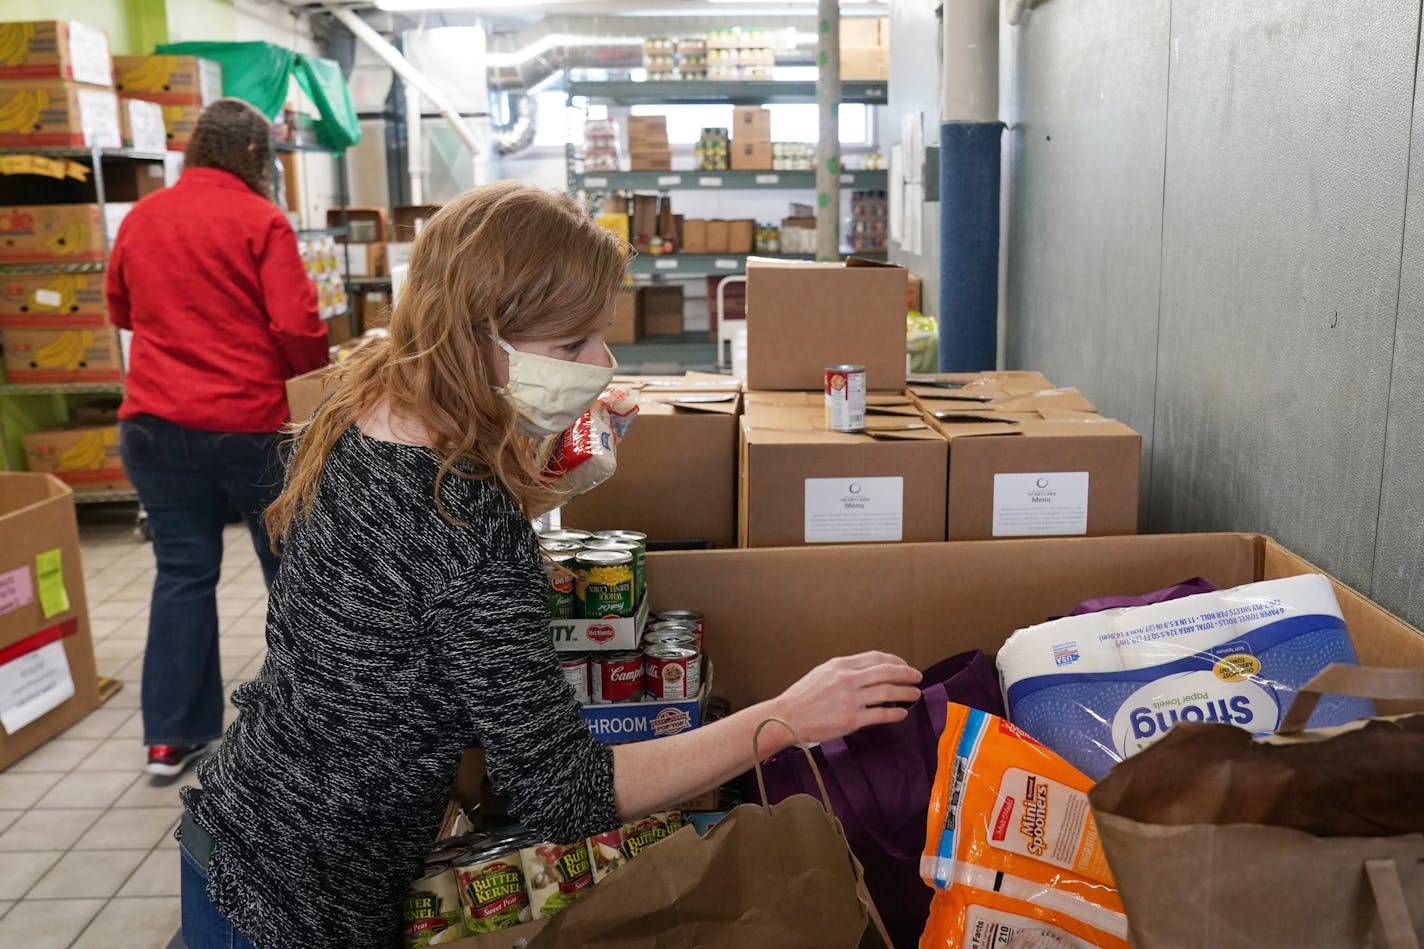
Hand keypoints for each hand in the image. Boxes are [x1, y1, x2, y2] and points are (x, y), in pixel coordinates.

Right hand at [766, 651, 922, 744]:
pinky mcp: (851, 719)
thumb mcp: (822, 673)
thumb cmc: (803, 696)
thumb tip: (869, 671)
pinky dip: (895, 713)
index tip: (904, 665)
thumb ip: (845, 670)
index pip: (876, 657)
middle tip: (918, 677)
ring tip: (914, 694)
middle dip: (907, 673)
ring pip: (888, 692)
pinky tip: (902, 713)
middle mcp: (847, 679)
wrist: (787, 717)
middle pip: (887, 672)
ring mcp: (850, 700)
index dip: (896, 660)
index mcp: (841, 665)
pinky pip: (881, 714)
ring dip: (906, 692)